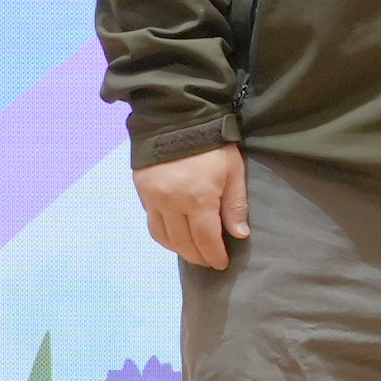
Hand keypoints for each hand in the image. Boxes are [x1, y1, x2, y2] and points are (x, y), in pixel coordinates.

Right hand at [135, 145, 248, 269]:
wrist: (176, 116)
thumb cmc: (212, 143)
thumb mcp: (233, 170)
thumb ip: (235, 204)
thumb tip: (239, 234)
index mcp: (198, 200)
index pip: (206, 239)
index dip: (214, 255)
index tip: (221, 264)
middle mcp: (172, 204)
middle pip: (183, 243)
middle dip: (197, 256)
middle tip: (208, 262)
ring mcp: (153, 199)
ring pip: (163, 237)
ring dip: (178, 249)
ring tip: (191, 252)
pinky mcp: (142, 191)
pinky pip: (151, 222)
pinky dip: (163, 235)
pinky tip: (173, 236)